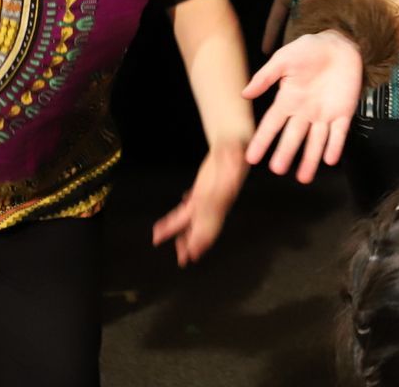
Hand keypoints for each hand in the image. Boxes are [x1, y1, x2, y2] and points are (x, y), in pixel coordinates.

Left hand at [151, 142, 247, 265]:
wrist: (236, 139)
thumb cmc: (237, 145)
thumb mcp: (234, 150)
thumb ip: (232, 158)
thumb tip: (229, 160)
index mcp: (223, 193)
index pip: (213, 218)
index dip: (205, 235)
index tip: (197, 251)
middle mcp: (216, 200)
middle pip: (204, 226)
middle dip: (194, 243)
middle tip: (183, 259)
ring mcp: (208, 196)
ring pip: (193, 220)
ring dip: (181, 233)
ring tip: (161, 240)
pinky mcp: (201, 190)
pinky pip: (188, 209)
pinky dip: (177, 220)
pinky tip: (166, 226)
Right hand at [242, 30, 363, 181]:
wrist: (339, 44)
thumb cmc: (309, 50)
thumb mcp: (284, 59)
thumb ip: (266, 76)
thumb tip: (245, 93)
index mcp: (287, 101)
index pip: (271, 125)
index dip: (262, 141)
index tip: (251, 158)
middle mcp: (304, 112)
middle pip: (293, 137)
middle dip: (285, 153)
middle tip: (278, 169)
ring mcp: (324, 114)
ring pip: (315, 141)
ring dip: (310, 159)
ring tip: (304, 177)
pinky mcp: (343, 113)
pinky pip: (339, 133)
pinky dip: (335, 146)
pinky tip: (330, 159)